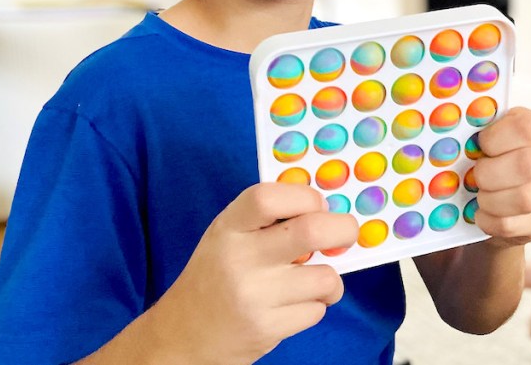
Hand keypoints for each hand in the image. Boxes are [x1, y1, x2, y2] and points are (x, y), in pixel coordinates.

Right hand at [151, 182, 358, 363]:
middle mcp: (240, 259)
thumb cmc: (214, 277)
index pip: (270, 197)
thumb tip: (325, 208)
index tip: (318, 205)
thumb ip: (266, 218)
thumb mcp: (227, 235)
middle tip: (346, 232)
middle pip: (312, 231)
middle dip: (343, 229)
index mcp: (228, 227)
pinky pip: (317, 310)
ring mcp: (255, 296)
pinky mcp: (267, 328)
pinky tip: (294, 305)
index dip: (305, 196)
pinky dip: (315, 306)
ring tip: (314, 281)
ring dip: (330, 280)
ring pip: (325, 277)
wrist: (184, 335)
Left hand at [471, 107, 530, 247]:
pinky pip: (519, 224)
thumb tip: (445, 132)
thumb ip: (472, 133)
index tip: (480, 147)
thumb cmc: (489, 157)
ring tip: (479, 198)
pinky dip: (492, 222)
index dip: (496, 140)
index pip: (526, 128)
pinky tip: (483, 215)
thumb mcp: (483, 137)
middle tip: (476, 178)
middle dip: (490, 175)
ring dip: (491, 201)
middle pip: (527, 166)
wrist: (502, 193)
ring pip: (526, 199)